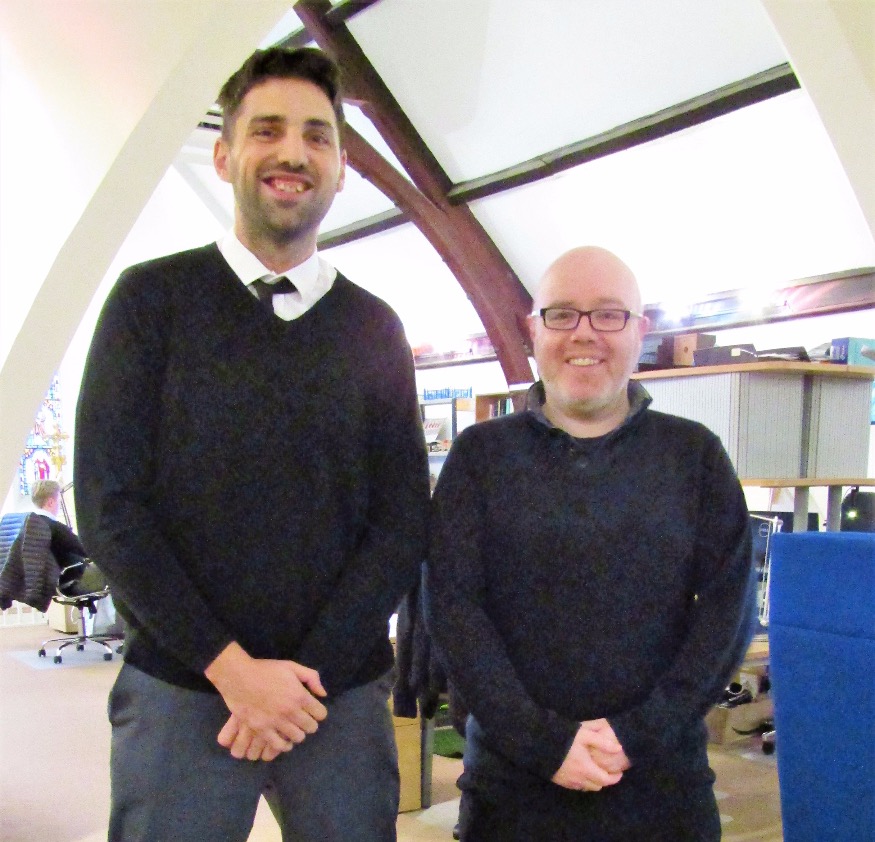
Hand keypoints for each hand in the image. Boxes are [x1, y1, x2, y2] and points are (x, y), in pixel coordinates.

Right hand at [205, 642, 327, 760]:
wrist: (239, 676)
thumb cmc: (266, 670)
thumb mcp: (292, 666)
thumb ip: (311, 677)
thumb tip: (323, 694)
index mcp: (300, 695)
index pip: (321, 714)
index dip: (318, 712)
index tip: (313, 710)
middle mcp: (290, 711)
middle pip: (311, 727)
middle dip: (309, 723)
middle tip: (303, 719)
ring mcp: (276, 722)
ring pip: (297, 738)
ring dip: (297, 733)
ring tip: (292, 728)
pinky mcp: (261, 730)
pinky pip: (279, 745)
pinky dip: (284, 744)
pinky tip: (283, 739)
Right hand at [551, 719, 628, 790]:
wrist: (540, 744)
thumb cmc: (565, 739)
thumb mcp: (585, 735)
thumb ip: (602, 743)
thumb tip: (618, 749)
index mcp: (587, 769)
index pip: (605, 780)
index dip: (615, 778)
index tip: (619, 773)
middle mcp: (579, 779)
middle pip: (597, 786)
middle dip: (603, 780)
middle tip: (606, 770)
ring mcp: (569, 782)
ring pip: (586, 787)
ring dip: (592, 781)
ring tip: (593, 770)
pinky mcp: (560, 781)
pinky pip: (575, 786)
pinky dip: (581, 781)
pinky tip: (579, 771)